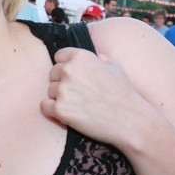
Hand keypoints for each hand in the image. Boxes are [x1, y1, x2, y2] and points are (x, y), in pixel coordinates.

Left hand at [40, 47, 154, 148]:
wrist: (129, 119)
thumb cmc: (123, 93)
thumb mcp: (113, 65)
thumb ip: (96, 57)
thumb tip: (90, 55)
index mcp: (81, 57)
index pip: (59, 56)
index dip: (66, 66)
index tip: (75, 77)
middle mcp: (69, 70)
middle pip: (52, 74)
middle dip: (62, 83)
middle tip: (79, 94)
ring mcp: (63, 90)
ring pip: (49, 91)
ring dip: (59, 98)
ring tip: (79, 105)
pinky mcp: (60, 109)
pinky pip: (45, 106)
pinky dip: (53, 111)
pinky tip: (69, 113)